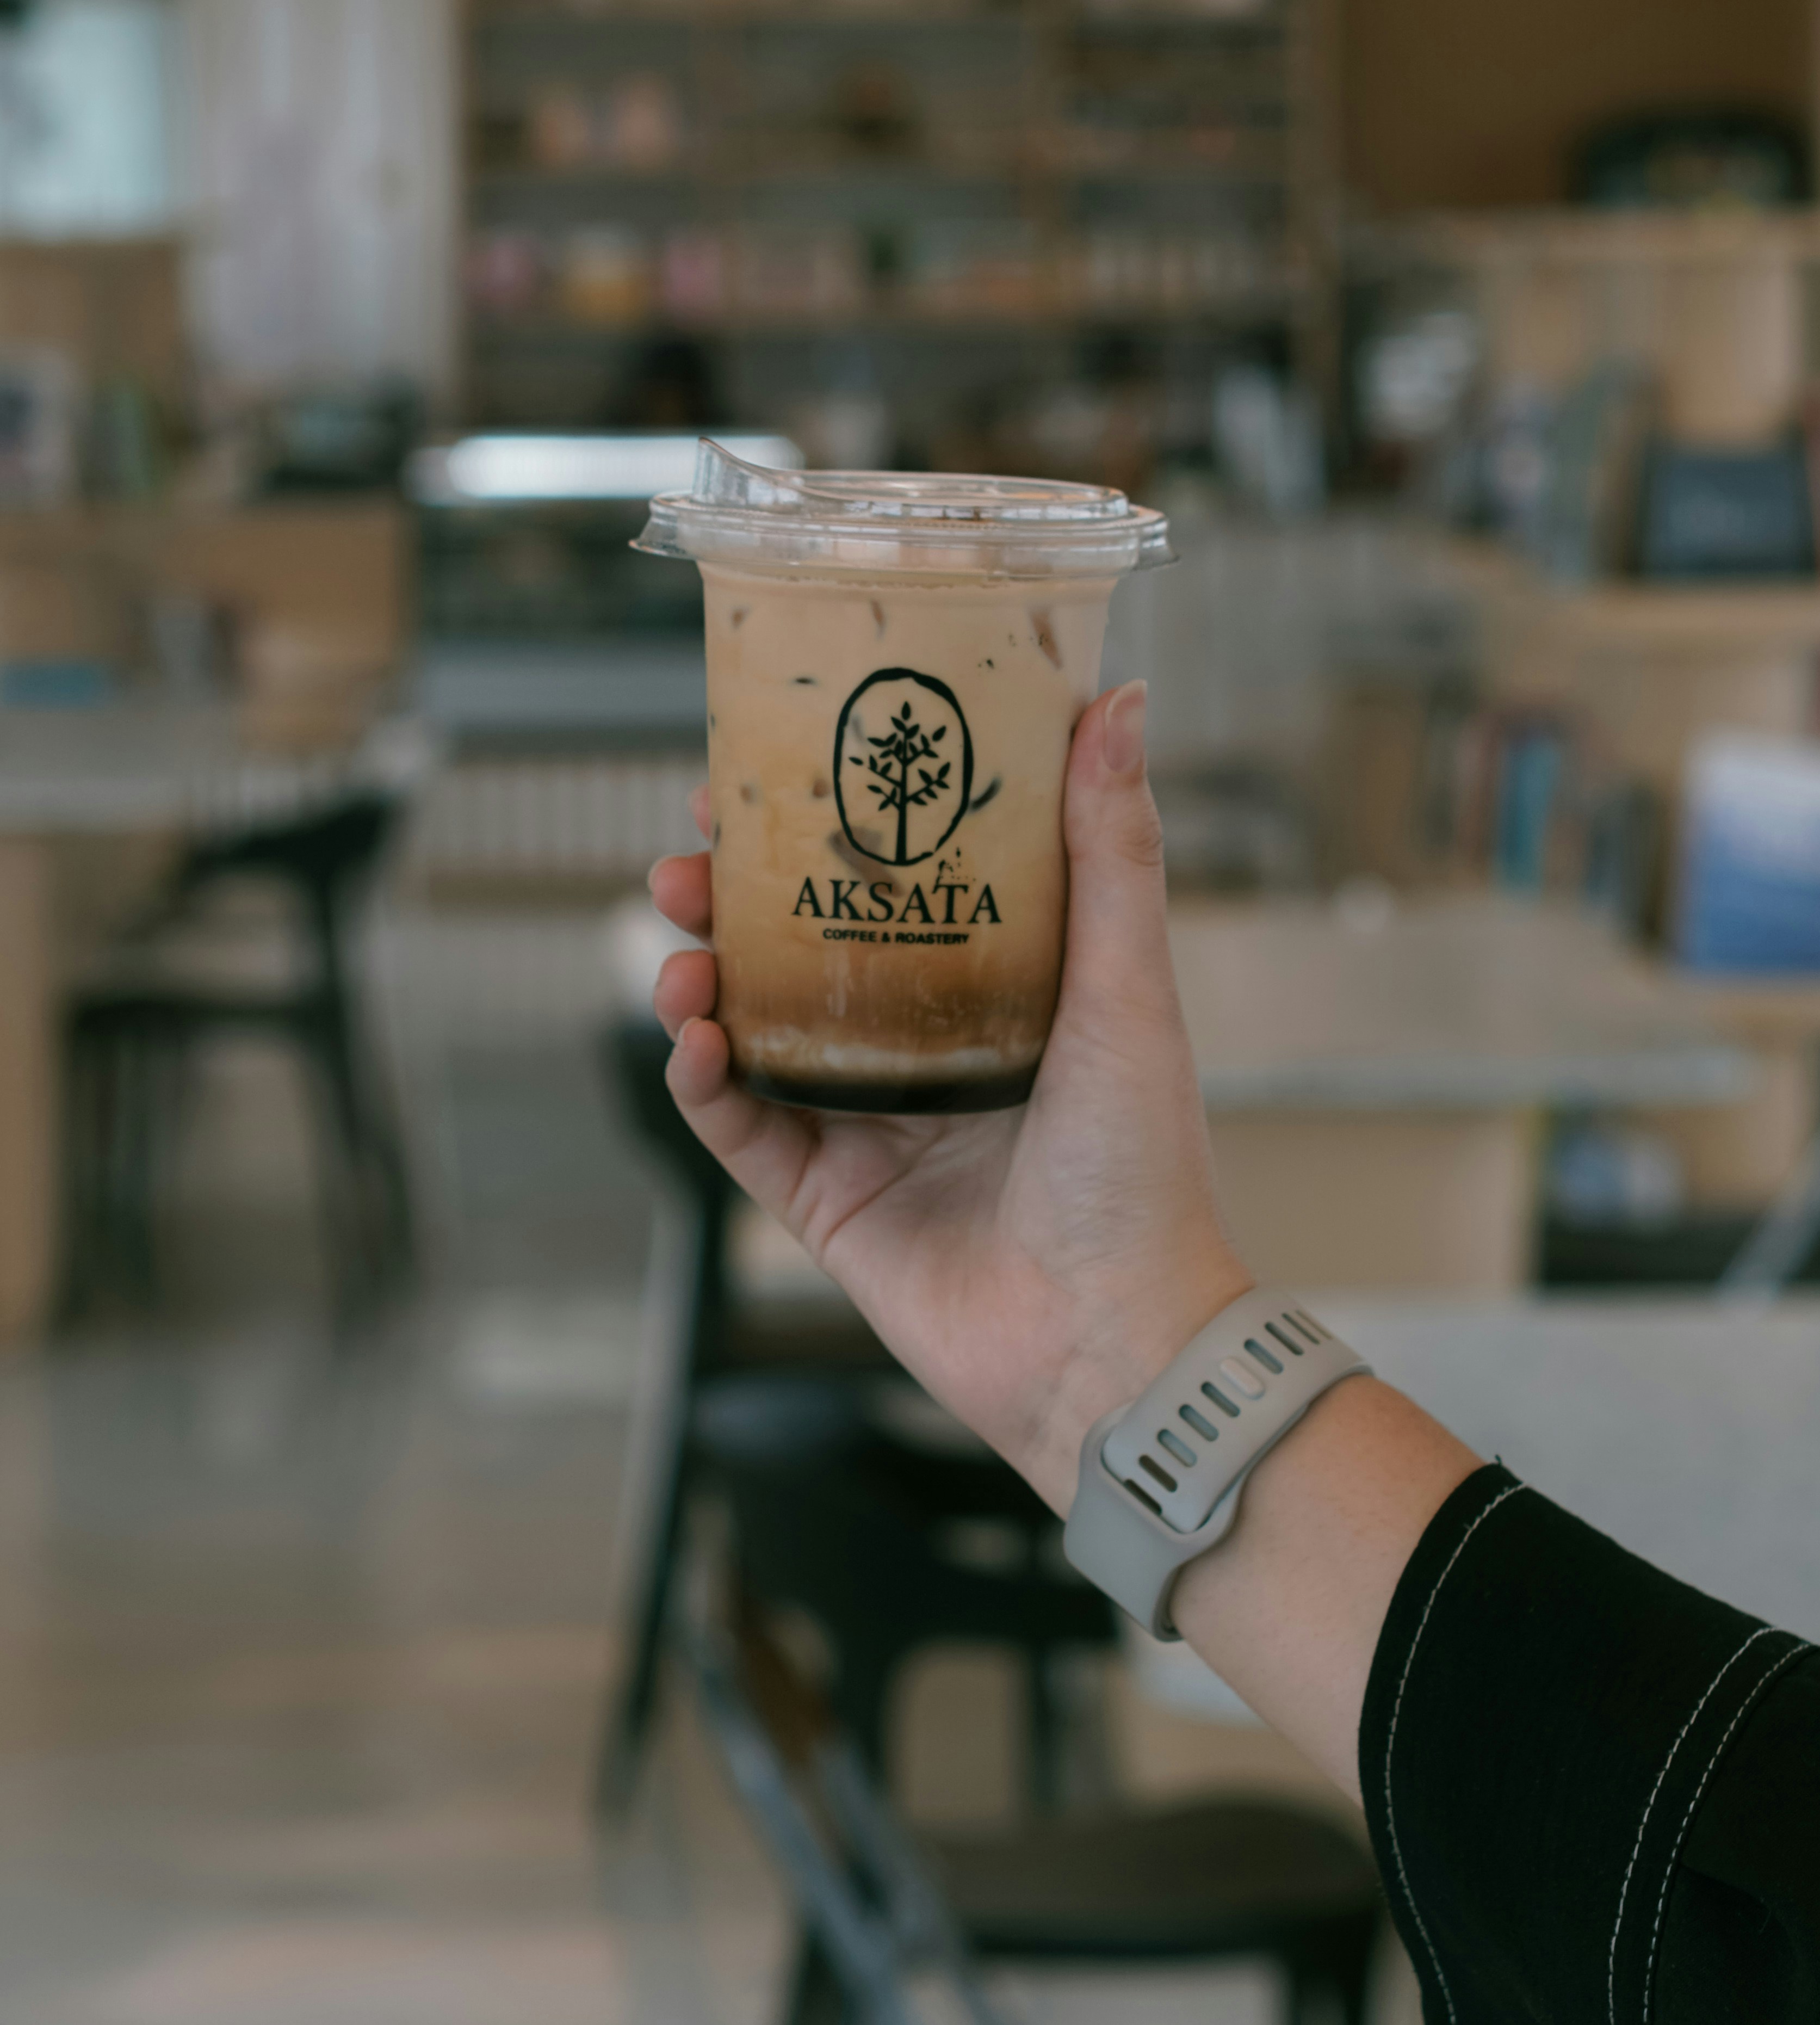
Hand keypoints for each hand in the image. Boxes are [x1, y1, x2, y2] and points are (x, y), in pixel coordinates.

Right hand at [650, 680, 1250, 1513]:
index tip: (776, 762)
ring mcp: (869, 1123)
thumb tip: (1117, 701)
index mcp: (996, 987)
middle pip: (801, 946)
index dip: (828, 818)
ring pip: (754, 1028)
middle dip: (732, 895)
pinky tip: (695, 1041)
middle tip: (690, 854)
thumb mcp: (1129, 988)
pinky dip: (704, 1080)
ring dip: (700, 979)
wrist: (1116, 1341)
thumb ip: (1112, 850)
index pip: (892, 876)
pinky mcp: (827, 1200)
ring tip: (679, 953)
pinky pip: (741, 1126)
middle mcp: (925, 1046)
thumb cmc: (1144, 1168)